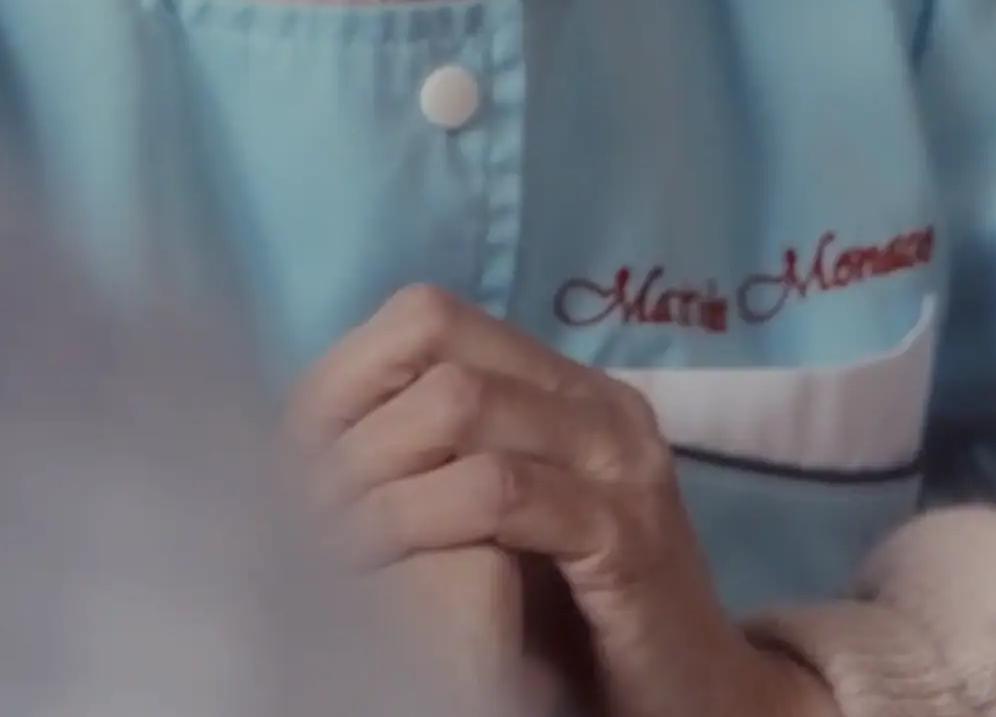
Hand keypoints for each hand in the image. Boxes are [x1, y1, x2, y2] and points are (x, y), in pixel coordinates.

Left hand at [285, 287, 841, 716]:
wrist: (700, 699)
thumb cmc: (580, 615)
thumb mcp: (502, 518)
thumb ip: (440, 460)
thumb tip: (308, 433)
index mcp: (567, 387)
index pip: (430, 317)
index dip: (350, 372)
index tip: (295, 449)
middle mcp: (601, 403)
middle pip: (439, 350)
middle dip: (353, 423)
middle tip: (296, 494)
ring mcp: (621, 460)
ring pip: (462, 407)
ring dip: (376, 472)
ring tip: (324, 529)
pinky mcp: (625, 531)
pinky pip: (501, 493)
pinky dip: (424, 517)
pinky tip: (382, 555)